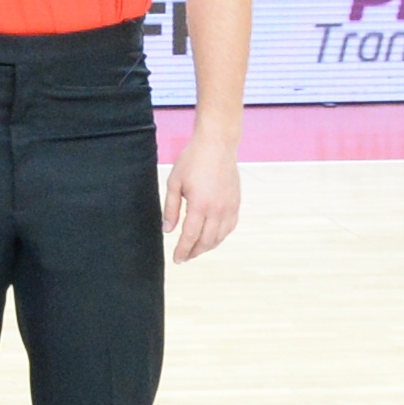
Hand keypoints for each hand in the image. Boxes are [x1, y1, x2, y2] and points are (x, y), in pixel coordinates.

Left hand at [161, 133, 240, 262]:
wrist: (217, 145)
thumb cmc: (193, 160)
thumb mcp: (174, 183)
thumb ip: (171, 208)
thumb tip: (167, 230)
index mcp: (200, 205)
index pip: (190, 237)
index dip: (182, 251)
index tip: (177, 259)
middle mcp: (217, 209)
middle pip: (206, 241)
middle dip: (194, 252)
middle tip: (185, 257)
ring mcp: (229, 206)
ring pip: (220, 236)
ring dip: (208, 247)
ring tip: (196, 249)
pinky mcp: (236, 202)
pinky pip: (230, 226)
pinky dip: (221, 236)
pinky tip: (212, 237)